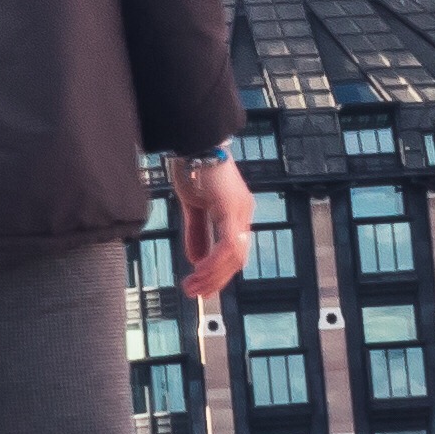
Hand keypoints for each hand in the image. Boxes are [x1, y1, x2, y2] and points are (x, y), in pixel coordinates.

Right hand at [174, 149, 254, 278]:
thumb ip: (196, 232)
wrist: (192, 139)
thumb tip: (196, 260)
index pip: (233, 251)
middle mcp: (243, 213)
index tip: (201, 286)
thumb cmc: (192, 166)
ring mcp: (240, 210)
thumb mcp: (191, 205)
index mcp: (235, 212)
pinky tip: (199, 271)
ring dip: (213, 275)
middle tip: (195, 293)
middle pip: (237, 258)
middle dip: (216, 280)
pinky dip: (214, 262)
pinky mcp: (231, 207)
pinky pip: (227, 244)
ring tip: (193, 287)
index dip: (218, 272)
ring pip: (235, 256)